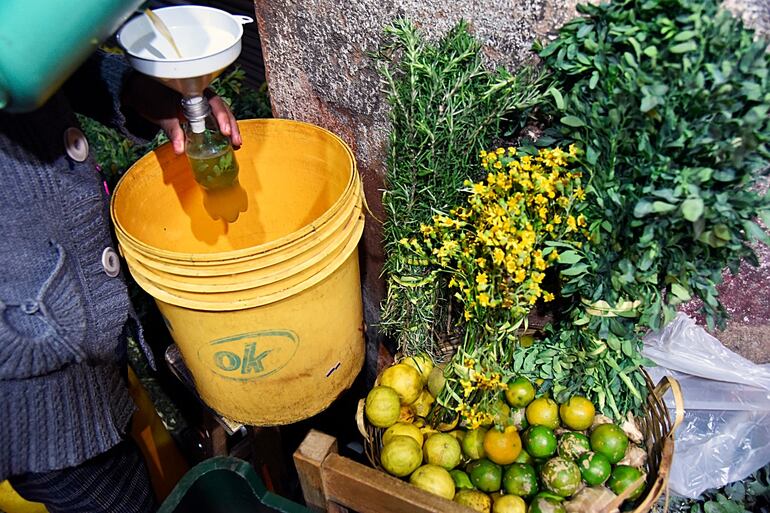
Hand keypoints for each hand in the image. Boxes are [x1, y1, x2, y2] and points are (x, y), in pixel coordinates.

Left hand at [123, 74, 241, 154]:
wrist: (140, 91)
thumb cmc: (151, 96)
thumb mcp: (161, 114)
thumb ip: (173, 131)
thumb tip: (180, 150)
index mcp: (195, 90)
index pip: (214, 102)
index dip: (222, 117)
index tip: (226, 131)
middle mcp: (202, 96)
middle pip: (223, 109)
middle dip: (231, 126)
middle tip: (236, 142)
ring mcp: (202, 104)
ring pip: (221, 115)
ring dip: (230, 129)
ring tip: (236, 145)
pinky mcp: (199, 113)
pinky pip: (214, 120)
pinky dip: (221, 131)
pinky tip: (226, 142)